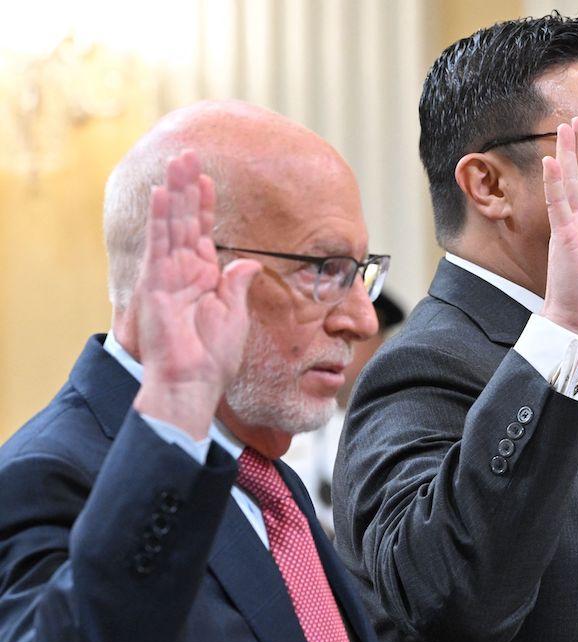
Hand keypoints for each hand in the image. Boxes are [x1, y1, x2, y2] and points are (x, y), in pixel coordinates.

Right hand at [132, 150, 260, 438]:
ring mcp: (167, 275)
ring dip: (174, 191)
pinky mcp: (155, 283)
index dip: (207, 205)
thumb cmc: (214, 356)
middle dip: (188, 186)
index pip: (205, 232)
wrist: (193, 380)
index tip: (209, 178)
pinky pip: (159, 244)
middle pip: (187, 220)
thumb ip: (238, 284)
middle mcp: (184, 271)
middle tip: (188, 153)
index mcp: (205, 277)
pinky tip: (162, 193)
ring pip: (172, 225)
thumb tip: (249, 261)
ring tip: (176, 161)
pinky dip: (161, 219)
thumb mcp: (235, 314)